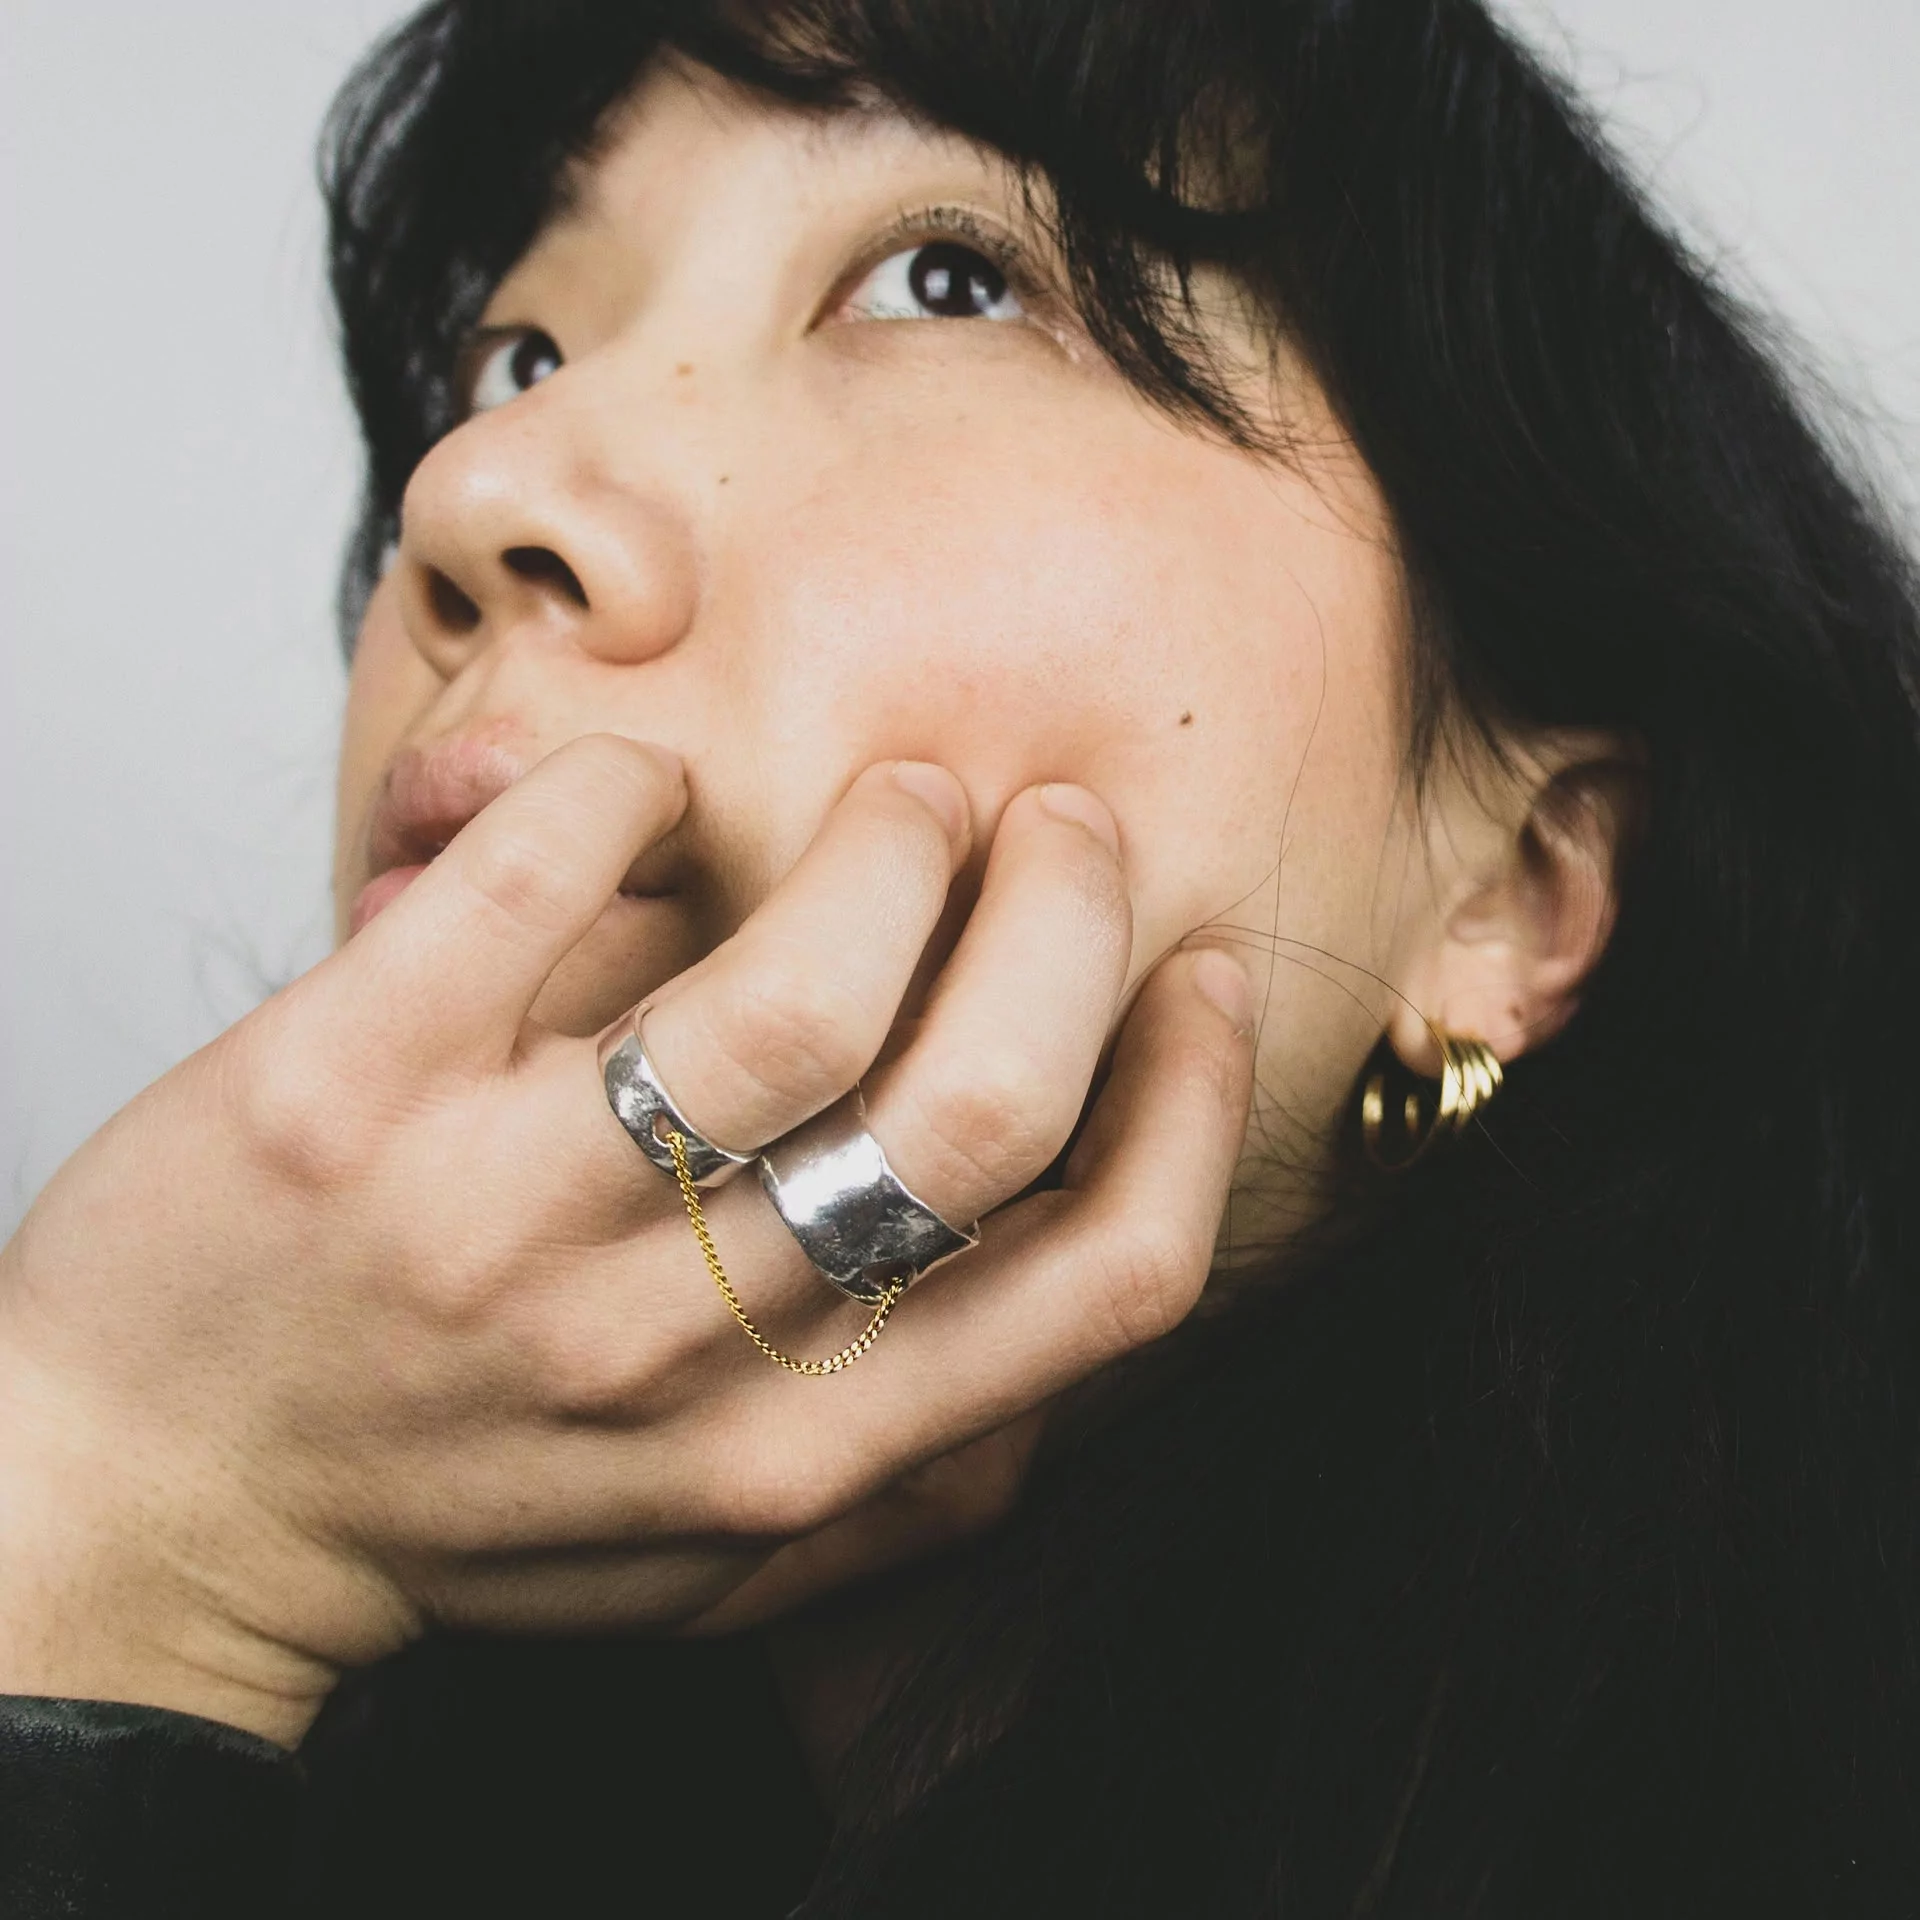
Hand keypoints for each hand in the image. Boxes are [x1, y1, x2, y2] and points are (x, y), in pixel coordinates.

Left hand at [0, 737, 1252, 1745]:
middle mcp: (672, 1353)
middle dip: (1067, 919)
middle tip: (1058, 833)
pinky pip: (553, 873)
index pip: (1102, 1282)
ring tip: (907, 800)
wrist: (151, 1499)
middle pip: (973, 1108)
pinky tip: (650, 799)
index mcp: (798, 1459)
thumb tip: (1096, 1281)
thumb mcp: (717, 1556)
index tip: (1190, 980)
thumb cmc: (460, 1505)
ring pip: (792, 987)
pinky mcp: (347, 1090)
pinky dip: (635, 791)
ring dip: (896, 841)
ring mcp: (503, 1219)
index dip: (1194, 1100)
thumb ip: (919, 1468)